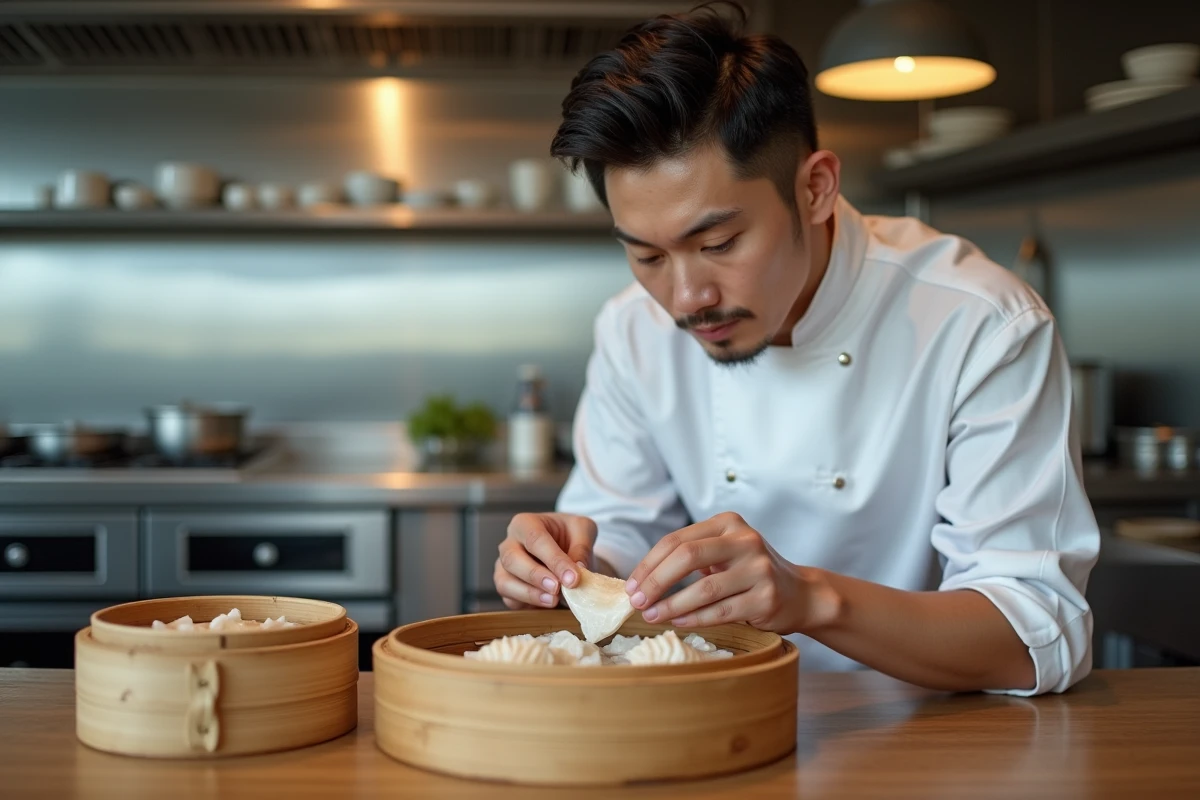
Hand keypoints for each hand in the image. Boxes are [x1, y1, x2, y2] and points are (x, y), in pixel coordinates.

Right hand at [494, 513, 596, 609]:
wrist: (565, 548)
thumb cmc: (570, 535)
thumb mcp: (583, 530)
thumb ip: (582, 547)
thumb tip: (578, 569)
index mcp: (525, 523)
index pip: (535, 539)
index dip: (554, 560)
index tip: (573, 578)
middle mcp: (509, 544)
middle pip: (512, 559)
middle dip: (536, 576)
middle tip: (558, 588)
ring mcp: (503, 567)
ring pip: (505, 582)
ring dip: (529, 594)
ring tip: (554, 600)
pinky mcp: (507, 588)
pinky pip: (509, 599)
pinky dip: (527, 604)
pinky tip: (546, 604)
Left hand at [625, 512, 809, 632]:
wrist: (800, 593)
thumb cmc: (750, 573)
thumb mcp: (724, 552)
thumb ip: (690, 556)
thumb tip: (641, 580)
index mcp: (728, 523)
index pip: (677, 540)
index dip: (649, 564)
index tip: (631, 585)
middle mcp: (745, 540)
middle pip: (687, 557)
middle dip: (656, 581)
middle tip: (636, 601)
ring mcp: (759, 569)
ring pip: (703, 589)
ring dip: (672, 605)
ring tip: (651, 616)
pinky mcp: (766, 598)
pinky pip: (721, 611)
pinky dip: (695, 619)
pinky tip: (678, 623)